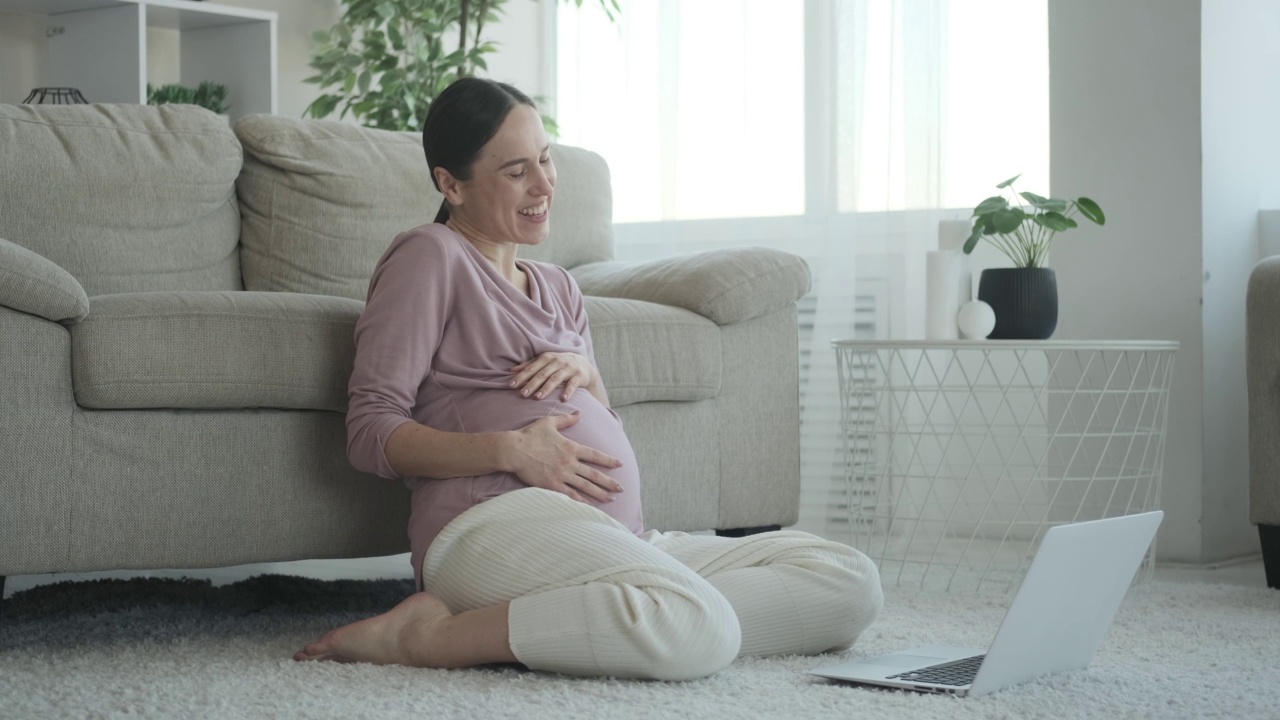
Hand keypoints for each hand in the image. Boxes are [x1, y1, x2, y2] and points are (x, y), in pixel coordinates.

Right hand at [507, 412, 623, 502]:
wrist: (514, 450)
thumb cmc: (530, 435)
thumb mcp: (549, 422)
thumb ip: (566, 419)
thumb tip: (579, 413)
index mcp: (571, 447)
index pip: (595, 455)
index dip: (609, 460)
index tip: (620, 464)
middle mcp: (569, 462)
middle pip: (594, 474)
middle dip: (609, 482)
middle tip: (621, 488)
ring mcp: (561, 475)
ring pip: (585, 487)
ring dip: (600, 493)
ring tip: (611, 498)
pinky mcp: (551, 485)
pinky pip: (570, 495)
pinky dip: (581, 501)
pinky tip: (590, 505)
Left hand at [510, 351, 597, 401]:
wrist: (583, 364)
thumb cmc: (559, 364)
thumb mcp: (545, 361)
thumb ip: (529, 365)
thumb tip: (511, 370)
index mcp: (546, 357)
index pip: (532, 368)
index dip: (521, 376)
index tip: (512, 385)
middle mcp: (557, 361)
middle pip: (542, 374)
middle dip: (532, 384)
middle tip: (523, 393)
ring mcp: (568, 368)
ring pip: (555, 379)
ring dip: (546, 388)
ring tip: (538, 397)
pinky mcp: (579, 375)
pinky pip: (573, 384)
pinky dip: (568, 391)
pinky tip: (563, 399)